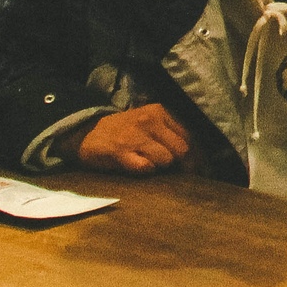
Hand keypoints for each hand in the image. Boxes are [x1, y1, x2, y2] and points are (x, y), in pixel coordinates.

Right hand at [74, 104, 192, 173]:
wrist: (86, 132)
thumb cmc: (124, 131)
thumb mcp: (150, 124)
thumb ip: (171, 134)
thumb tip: (196, 157)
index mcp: (161, 112)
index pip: (190, 137)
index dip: (197, 156)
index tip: (201, 169)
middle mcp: (150, 121)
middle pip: (182, 149)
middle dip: (183, 165)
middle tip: (180, 174)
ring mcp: (135, 136)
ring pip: (165, 159)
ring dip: (161, 168)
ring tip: (150, 165)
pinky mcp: (119, 151)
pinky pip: (144, 167)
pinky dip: (145, 171)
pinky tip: (137, 167)